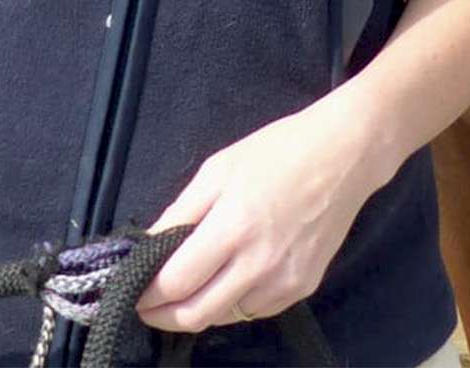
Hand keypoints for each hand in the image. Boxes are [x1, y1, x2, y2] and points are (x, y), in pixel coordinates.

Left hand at [136, 96, 377, 331]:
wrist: (341, 159)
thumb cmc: (273, 153)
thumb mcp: (216, 170)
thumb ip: (181, 212)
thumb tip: (148, 245)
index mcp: (232, 228)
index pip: (177, 281)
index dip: (147, 294)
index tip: (127, 291)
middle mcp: (259, 265)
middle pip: (198, 314)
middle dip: (164, 315)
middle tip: (145, 305)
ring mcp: (285, 283)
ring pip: (226, 317)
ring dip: (197, 310)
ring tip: (180, 293)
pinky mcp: (303, 289)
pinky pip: (255, 310)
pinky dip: (231, 304)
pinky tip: (221, 284)